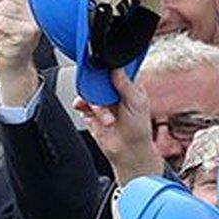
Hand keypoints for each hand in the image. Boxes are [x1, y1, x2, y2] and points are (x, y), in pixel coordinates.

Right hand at [74, 70, 163, 185]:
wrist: (127, 151)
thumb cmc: (138, 129)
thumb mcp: (137, 103)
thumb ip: (126, 85)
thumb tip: (116, 68)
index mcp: (129, 86)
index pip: (117, 69)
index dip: (109, 67)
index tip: (103, 67)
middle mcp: (113, 92)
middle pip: (99, 79)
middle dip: (98, 87)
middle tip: (100, 93)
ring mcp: (102, 101)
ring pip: (89, 91)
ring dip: (95, 103)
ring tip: (106, 118)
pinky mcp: (90, 111)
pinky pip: (81, 103)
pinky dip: (81, 104)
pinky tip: (84, 107)